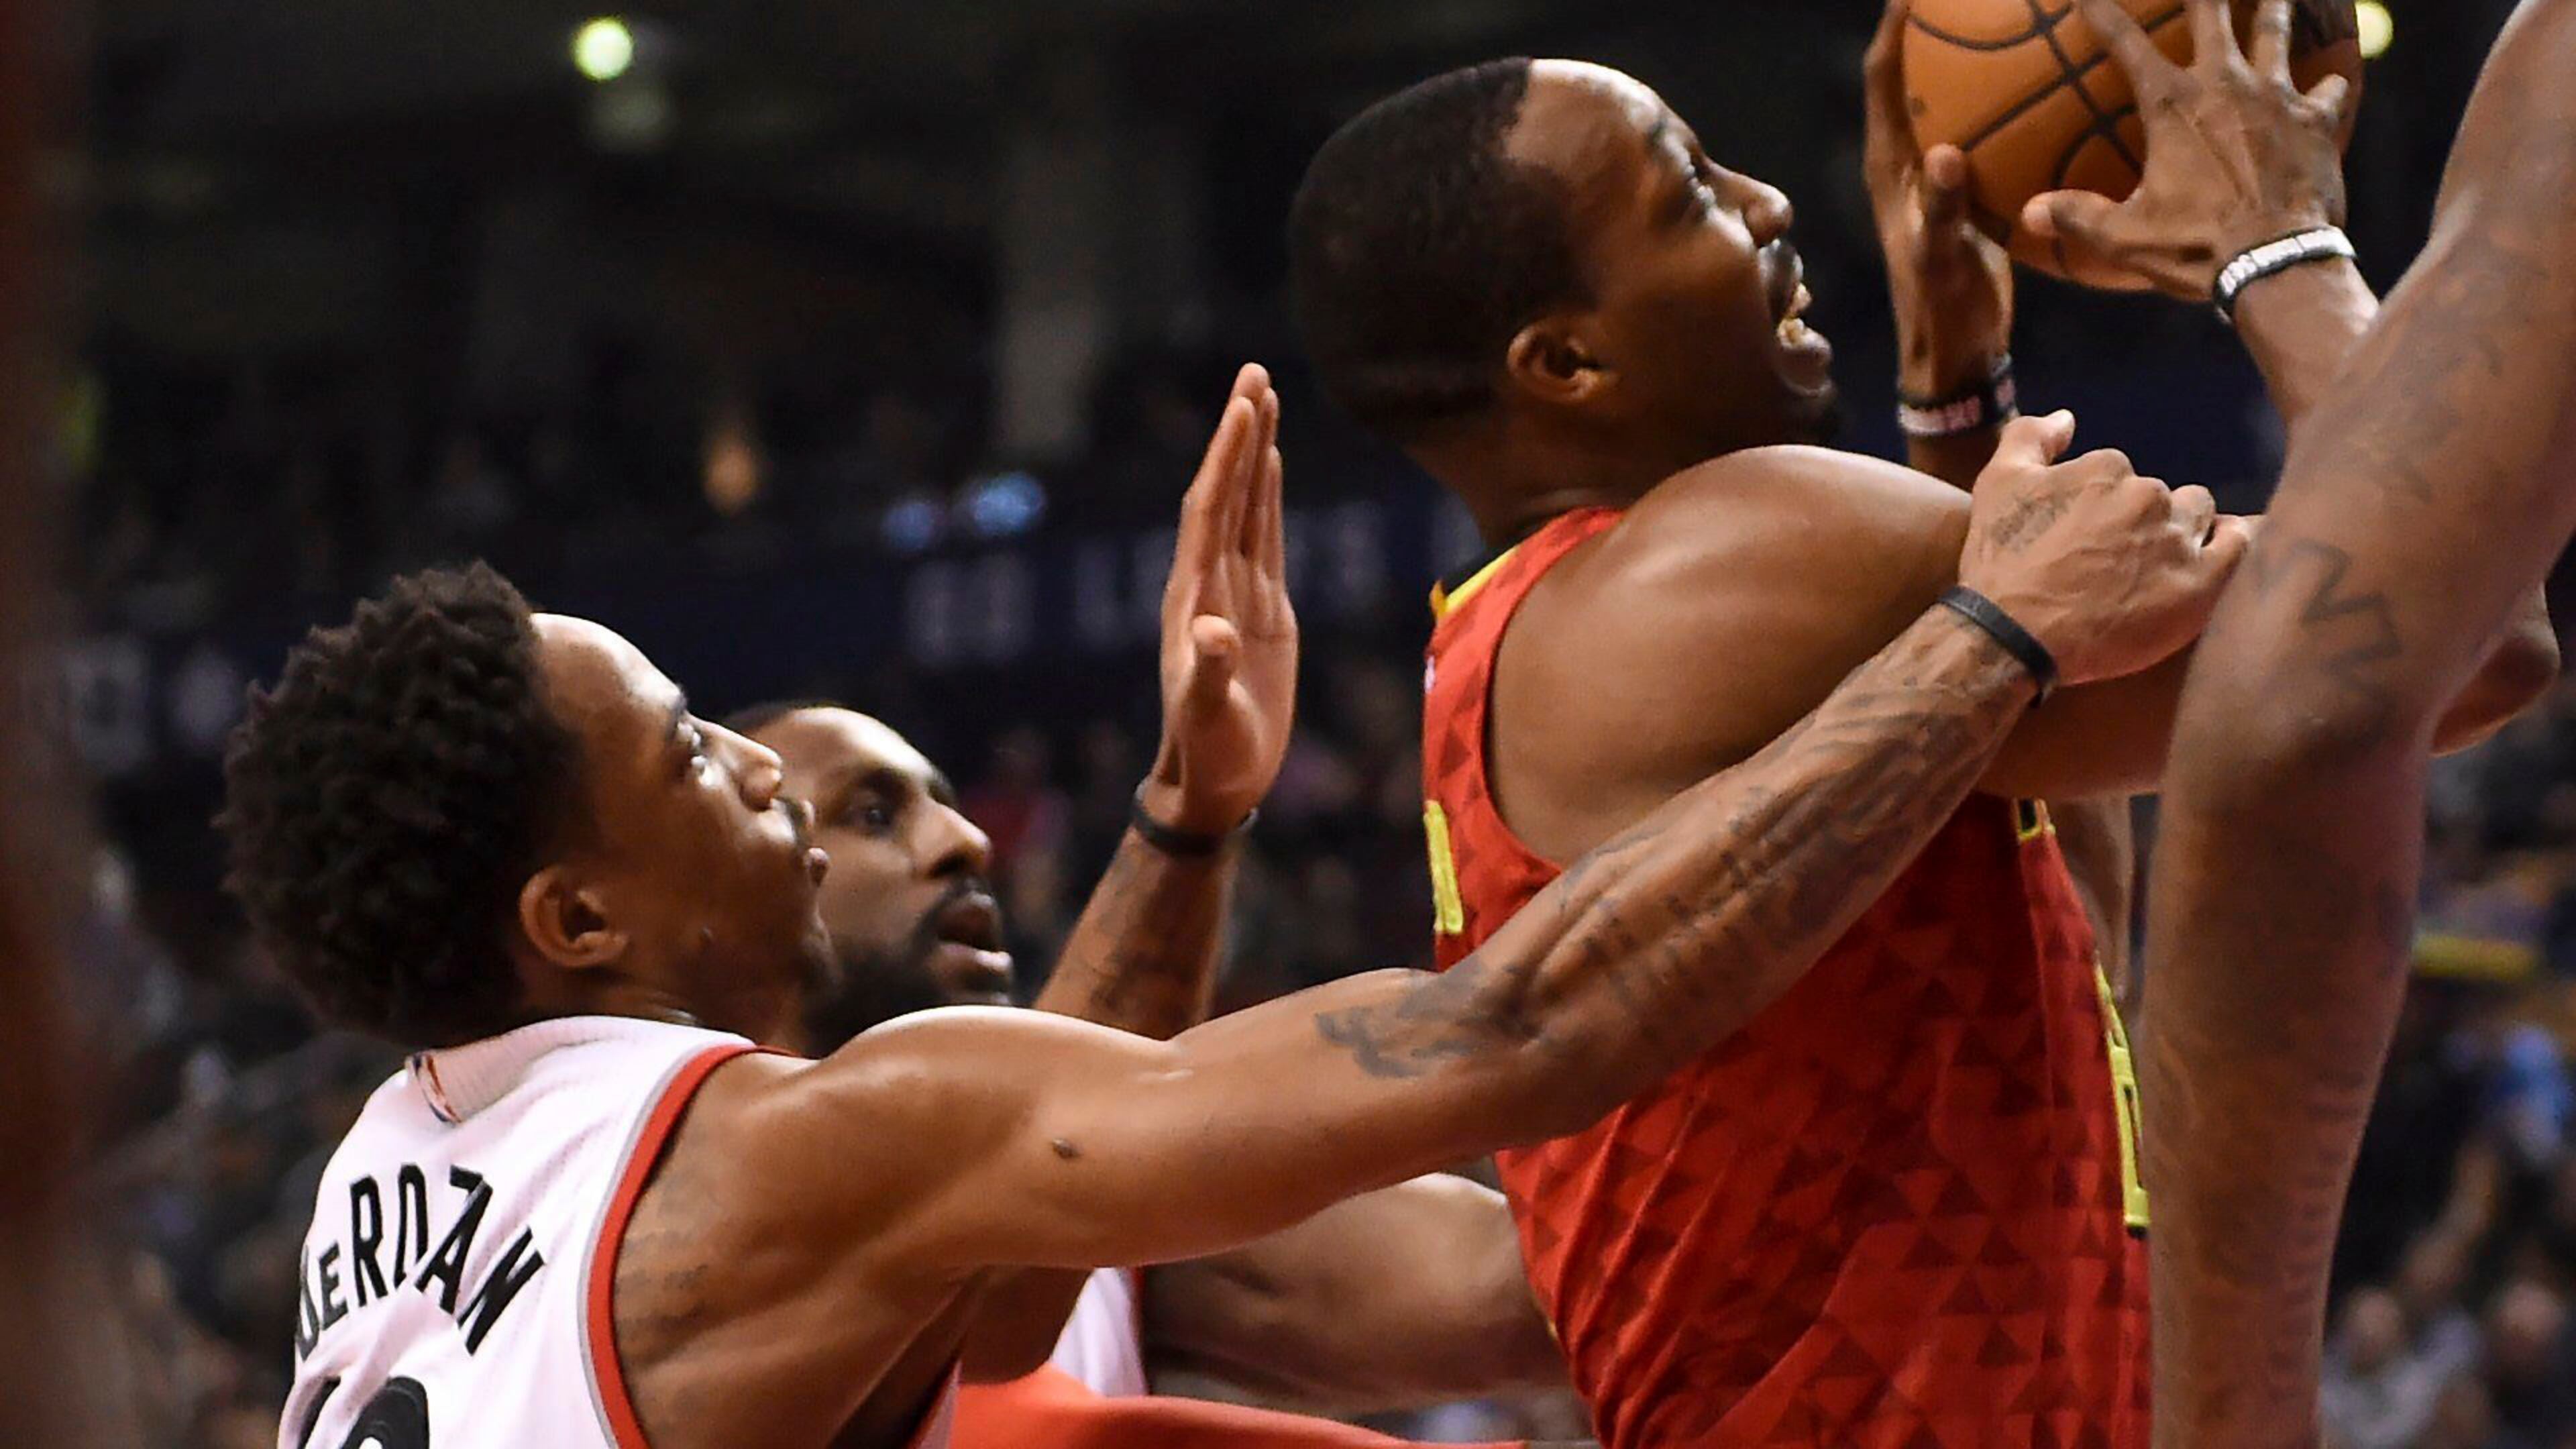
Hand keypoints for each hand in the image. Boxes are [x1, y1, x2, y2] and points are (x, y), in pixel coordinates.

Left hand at [1141, 364, 1298, 835]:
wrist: (1216, 781)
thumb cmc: (1211, 753)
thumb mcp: (1210, 718)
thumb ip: (1210, 675)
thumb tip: (1216, 631)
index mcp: (1194, 598)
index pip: (1211, 511)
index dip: (1227, 457)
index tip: (1244, 405)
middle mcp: (1210, 584)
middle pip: (1225, 492)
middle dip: (1239, 434)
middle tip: (1254, 372)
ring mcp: (1235, 594)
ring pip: (1245, 507)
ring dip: (1253, 453)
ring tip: (1262, 396)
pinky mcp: (1262, 611)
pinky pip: (1264, 538)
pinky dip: (1267, 496)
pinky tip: (1272, 463)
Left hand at [1865, 0, 2013, 397]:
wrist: (1958, 348)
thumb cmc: (1941, 308)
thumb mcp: (1940, 259)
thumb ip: (1941, 210)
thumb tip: (1944, 154)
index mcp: (1890, 167)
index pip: (1883, 80)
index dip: (1894, 30)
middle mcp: (1910, 160)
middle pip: (1916, 74)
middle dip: (1936, 31)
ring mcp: (1941, 174)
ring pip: (1953, 99)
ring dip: (1974, 63)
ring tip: (2013, 18)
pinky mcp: (1971, 190)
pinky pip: (1990, 131)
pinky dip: (2012, 105)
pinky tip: (2055, 85)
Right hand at [1959, 410, 2252, 684]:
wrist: (2012, 635)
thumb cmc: (2000, 563)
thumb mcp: (1998, 484)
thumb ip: (2031, 437)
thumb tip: (2067, 417)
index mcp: (2105, 469)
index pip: (2119, 474)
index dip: (2102, 506)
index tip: (2086, 537)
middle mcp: (2147, 495)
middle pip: (2163, 495)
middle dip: (2144, 519)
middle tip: (2116, 560)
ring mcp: (2176, 539)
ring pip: (2199, 517)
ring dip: (2184, 533)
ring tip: (2155, 568)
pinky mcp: (2200, 584)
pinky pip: (2238, 547)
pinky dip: (2230, 546)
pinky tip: (2212, 561)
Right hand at [2025, 0, 2352, 299]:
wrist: (2276, 261)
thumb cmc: (2196, 246)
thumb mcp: (2125, 237)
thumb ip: (2077, 217)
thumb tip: (2029, 214)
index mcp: (2172, 106)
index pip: (2126, 44)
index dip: (2102, 12)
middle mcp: (2224, 85)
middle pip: (2211, 12)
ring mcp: (2276, 96)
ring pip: (2273, 30)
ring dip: (2272, 4)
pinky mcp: (2316, 120)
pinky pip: (2325, 90)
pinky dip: (2325, 84)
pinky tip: (2330, 79)